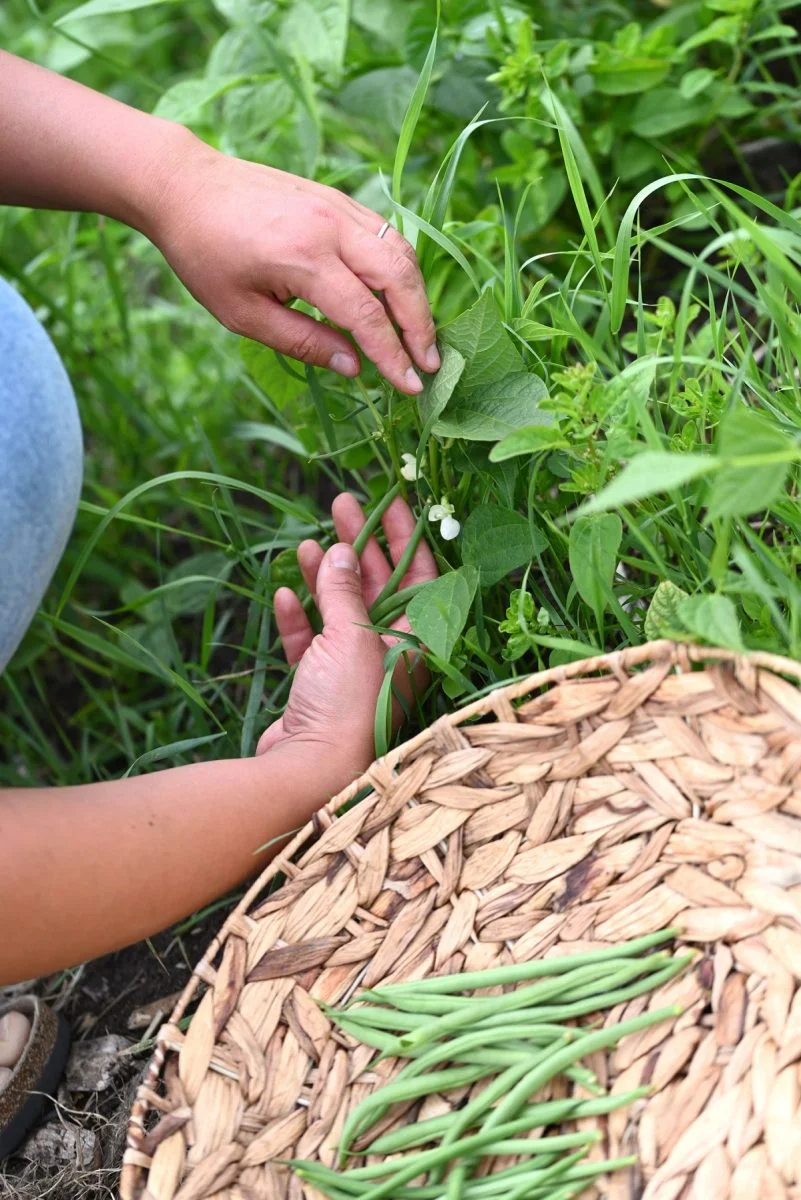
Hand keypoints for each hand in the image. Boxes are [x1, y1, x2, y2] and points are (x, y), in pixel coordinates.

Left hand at [148, 139, 439, 393]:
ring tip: (420, 336)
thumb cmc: (205, 256)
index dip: (393, 355)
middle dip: (421, 325)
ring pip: (400, 251)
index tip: (411, 386)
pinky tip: (399, 297)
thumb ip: (302, 341)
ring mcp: (338, 206)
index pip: (366, 315)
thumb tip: (354, 367)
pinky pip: (386, 233)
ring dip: (417, 296)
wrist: (185, 187)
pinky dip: (402, 268)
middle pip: (398, 278)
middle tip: (430, 364)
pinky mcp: (337, 198)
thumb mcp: (242, 314)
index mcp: (304, 258)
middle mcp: (330, 227)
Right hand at [257, 493, 437, 780]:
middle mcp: (391, 655)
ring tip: (311, 543)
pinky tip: (283, 593)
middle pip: (379, 587)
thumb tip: (342, 551)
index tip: (389, 500)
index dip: (404, 537)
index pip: (420, 576)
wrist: (311, 772)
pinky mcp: (318, 689)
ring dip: (326, 577)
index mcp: (418, 642)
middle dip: (360, 546)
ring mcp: (353, 672)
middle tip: (341, 505)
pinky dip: (298, 618)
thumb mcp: (353, 636)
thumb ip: (345, 591)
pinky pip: (310, 643)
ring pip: (341, 611)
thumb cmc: (349, 701)